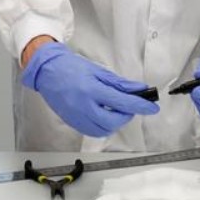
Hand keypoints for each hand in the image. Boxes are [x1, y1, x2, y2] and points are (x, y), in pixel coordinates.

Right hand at [20, 42, 158, 137]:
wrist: (47, 72)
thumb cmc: (71, 68)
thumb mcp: (98, 71)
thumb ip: (120, 83)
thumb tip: (139, 90)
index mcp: (91, 89)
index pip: (122, 102)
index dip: (140, 106)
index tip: (152, 107)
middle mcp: (83, 106)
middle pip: (113, 121)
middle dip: (127, 116)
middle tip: (130, 106)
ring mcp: (77, 117)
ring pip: (104, 130)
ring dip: (116, 122)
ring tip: (117, 110)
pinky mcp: (73, 123)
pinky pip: (93, 131)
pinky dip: (104, 127)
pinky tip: (105, 116)